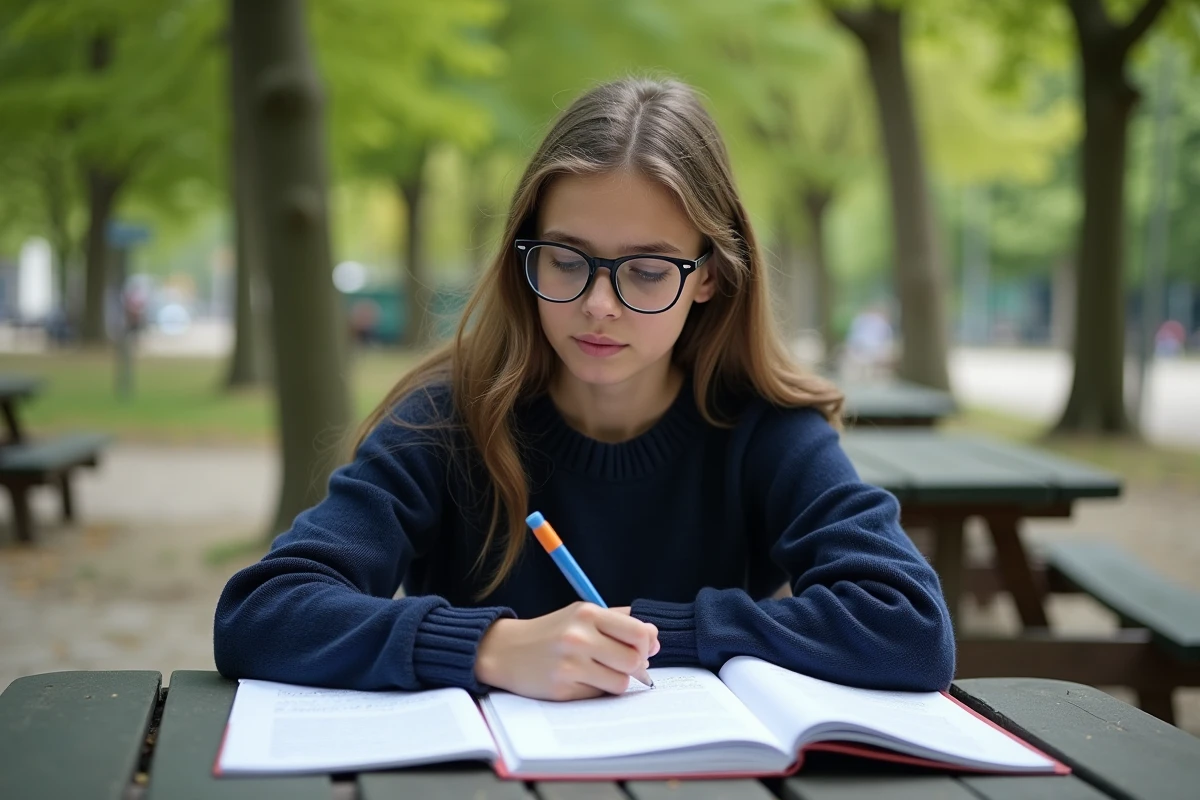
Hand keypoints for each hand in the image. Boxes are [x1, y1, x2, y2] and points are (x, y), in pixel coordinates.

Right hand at [474, 602, 659, 700]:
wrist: (505, 650)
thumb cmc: (551, 632)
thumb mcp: (581, 614)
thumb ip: (619, 620)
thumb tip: (655, 637)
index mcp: (587, 613)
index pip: (639, 632)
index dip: (648, 645)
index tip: (643, 649)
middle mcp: (579, 636)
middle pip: (634, 660)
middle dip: (636, 666)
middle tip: (625, 665)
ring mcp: (570, 664)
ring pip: (620, 682)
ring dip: (617, 681)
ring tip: (601, 672)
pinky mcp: (562, 688)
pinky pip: (599, 695)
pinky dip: (597, 690)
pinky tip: (581, 680)